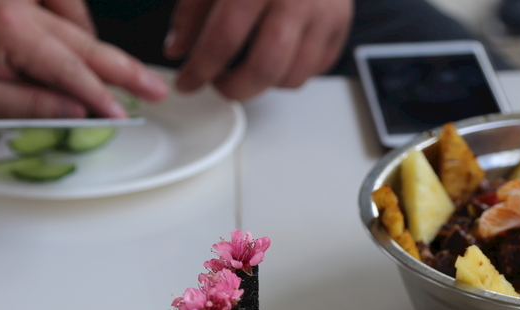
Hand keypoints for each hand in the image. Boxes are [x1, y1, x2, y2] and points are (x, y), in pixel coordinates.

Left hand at [0, 0, 168, 118]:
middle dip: (124, 69)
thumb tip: (74, 110)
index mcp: (11, 29)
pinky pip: (56, 4)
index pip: (72, 70)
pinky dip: (69, 21)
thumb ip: (28, 103)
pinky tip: (74, 40)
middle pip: (86, 41)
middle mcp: (19, 3)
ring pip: (73, 18)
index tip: (121, 114)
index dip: (101, 96)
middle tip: (155, 89)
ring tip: (115, 74)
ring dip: (93, 45)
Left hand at [166, 0, 353, 99]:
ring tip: (248, 69)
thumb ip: (194, 10)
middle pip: (265, 68)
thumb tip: (179, 49)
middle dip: (236, 89)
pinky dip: (292, 72)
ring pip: (293, 76)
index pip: (224, 38)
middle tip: (220, 85)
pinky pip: (315, 70)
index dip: (201, 69)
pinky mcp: (340, 25)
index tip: (188, 82)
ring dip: (265, 83)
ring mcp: (324, 14)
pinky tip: (277, 57)